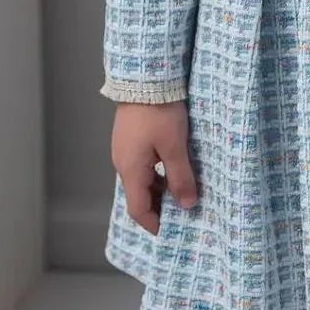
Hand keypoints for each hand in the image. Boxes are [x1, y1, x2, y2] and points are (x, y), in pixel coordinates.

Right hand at [111, 101, 198, 231]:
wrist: (144, 77)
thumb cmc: (159, 111)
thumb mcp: (175, 147)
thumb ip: (181, 178)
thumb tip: (187, 205)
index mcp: (131, 169)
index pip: (138, 209)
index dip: (153, 223)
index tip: (170, 231)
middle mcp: (122, 162)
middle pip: (138, 195)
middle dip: (158, 207)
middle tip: (181, 211)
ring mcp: (124, 149)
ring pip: (141, 179)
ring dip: (159, 188)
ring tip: (182, 189)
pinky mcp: (129, 137)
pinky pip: (142, 164)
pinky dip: (156, 172)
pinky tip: (173, 166)